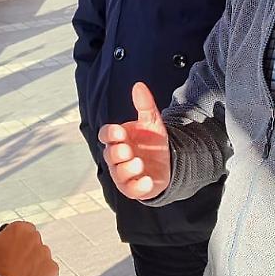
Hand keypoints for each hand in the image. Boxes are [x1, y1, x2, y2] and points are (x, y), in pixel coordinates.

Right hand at [0, 218, 58, 275]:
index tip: (4, 252)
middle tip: (9, 265)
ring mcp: (46, 256)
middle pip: (30, 243)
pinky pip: (47, 271)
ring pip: (39, 257)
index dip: (10, 241)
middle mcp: (36, 239)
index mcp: (20, 229)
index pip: (19, 230)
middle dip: (22, 251)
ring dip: (32, 263)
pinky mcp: (52, 272)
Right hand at [97, 82, 170, 198]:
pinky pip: (132, 190)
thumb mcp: (152, 122)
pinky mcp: (134, 188)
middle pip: (109, 154)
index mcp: (118, 139)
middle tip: (128, 149)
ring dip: (127, 168)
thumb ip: (145, 104)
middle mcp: (118, 157)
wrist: (169, 162)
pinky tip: (147, 180)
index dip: (110, 134)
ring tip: (140, 163)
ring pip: (118, 173)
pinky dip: (138, 186)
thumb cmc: (153, 142)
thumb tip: (139, 85)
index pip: (105, 135)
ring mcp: (124, 174)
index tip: (120, 132)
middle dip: (117, 152)